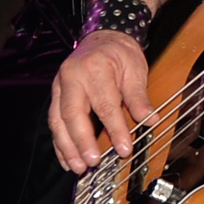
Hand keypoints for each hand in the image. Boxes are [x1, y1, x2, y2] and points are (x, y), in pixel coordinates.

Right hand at [49, 28, 153, 171]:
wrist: (103, 36)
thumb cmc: (119, 52)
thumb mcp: (135, 69)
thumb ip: (138, 97)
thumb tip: (149, 119)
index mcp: (94, 68)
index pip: (104, 105)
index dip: (115, 130)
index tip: (124, 149)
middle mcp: (72, 76)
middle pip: (72, 114)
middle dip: (81, 142)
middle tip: (91, 162)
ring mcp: (60, 86)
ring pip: (57, 120)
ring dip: (66, 146)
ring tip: (77, 167)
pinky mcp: (56, 95)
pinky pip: (54, 121)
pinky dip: (59, 142)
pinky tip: (66, 159)